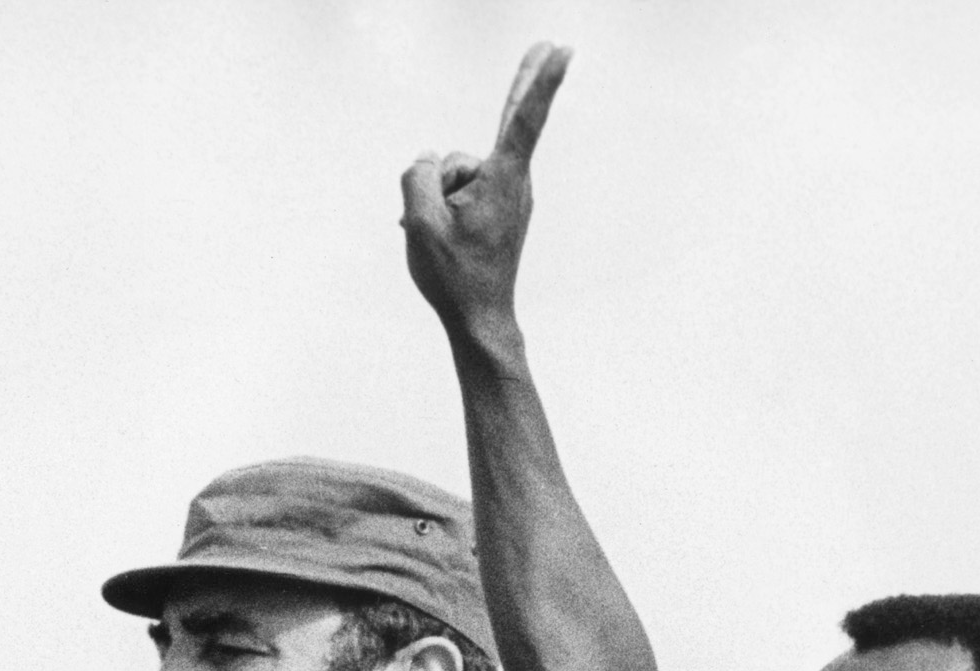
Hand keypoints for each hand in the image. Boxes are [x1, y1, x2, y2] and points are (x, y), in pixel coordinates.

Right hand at [401, 43, 571, 342]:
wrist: (480, 320)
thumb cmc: (452, 275)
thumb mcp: (420, 223)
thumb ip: (417, 178)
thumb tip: (426, 158)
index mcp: (502, 181)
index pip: (523, 119)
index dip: (539, 81)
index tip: (561, 51)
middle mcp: (514, 182)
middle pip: (496, 131)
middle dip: (523, 84)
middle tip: (550, 42)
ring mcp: (509, 195)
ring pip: (463, 168)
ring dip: (442, 192)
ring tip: (440, 234)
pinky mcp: (500, 208)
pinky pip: (466, 188)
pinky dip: (445, 203)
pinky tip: (438, 228)